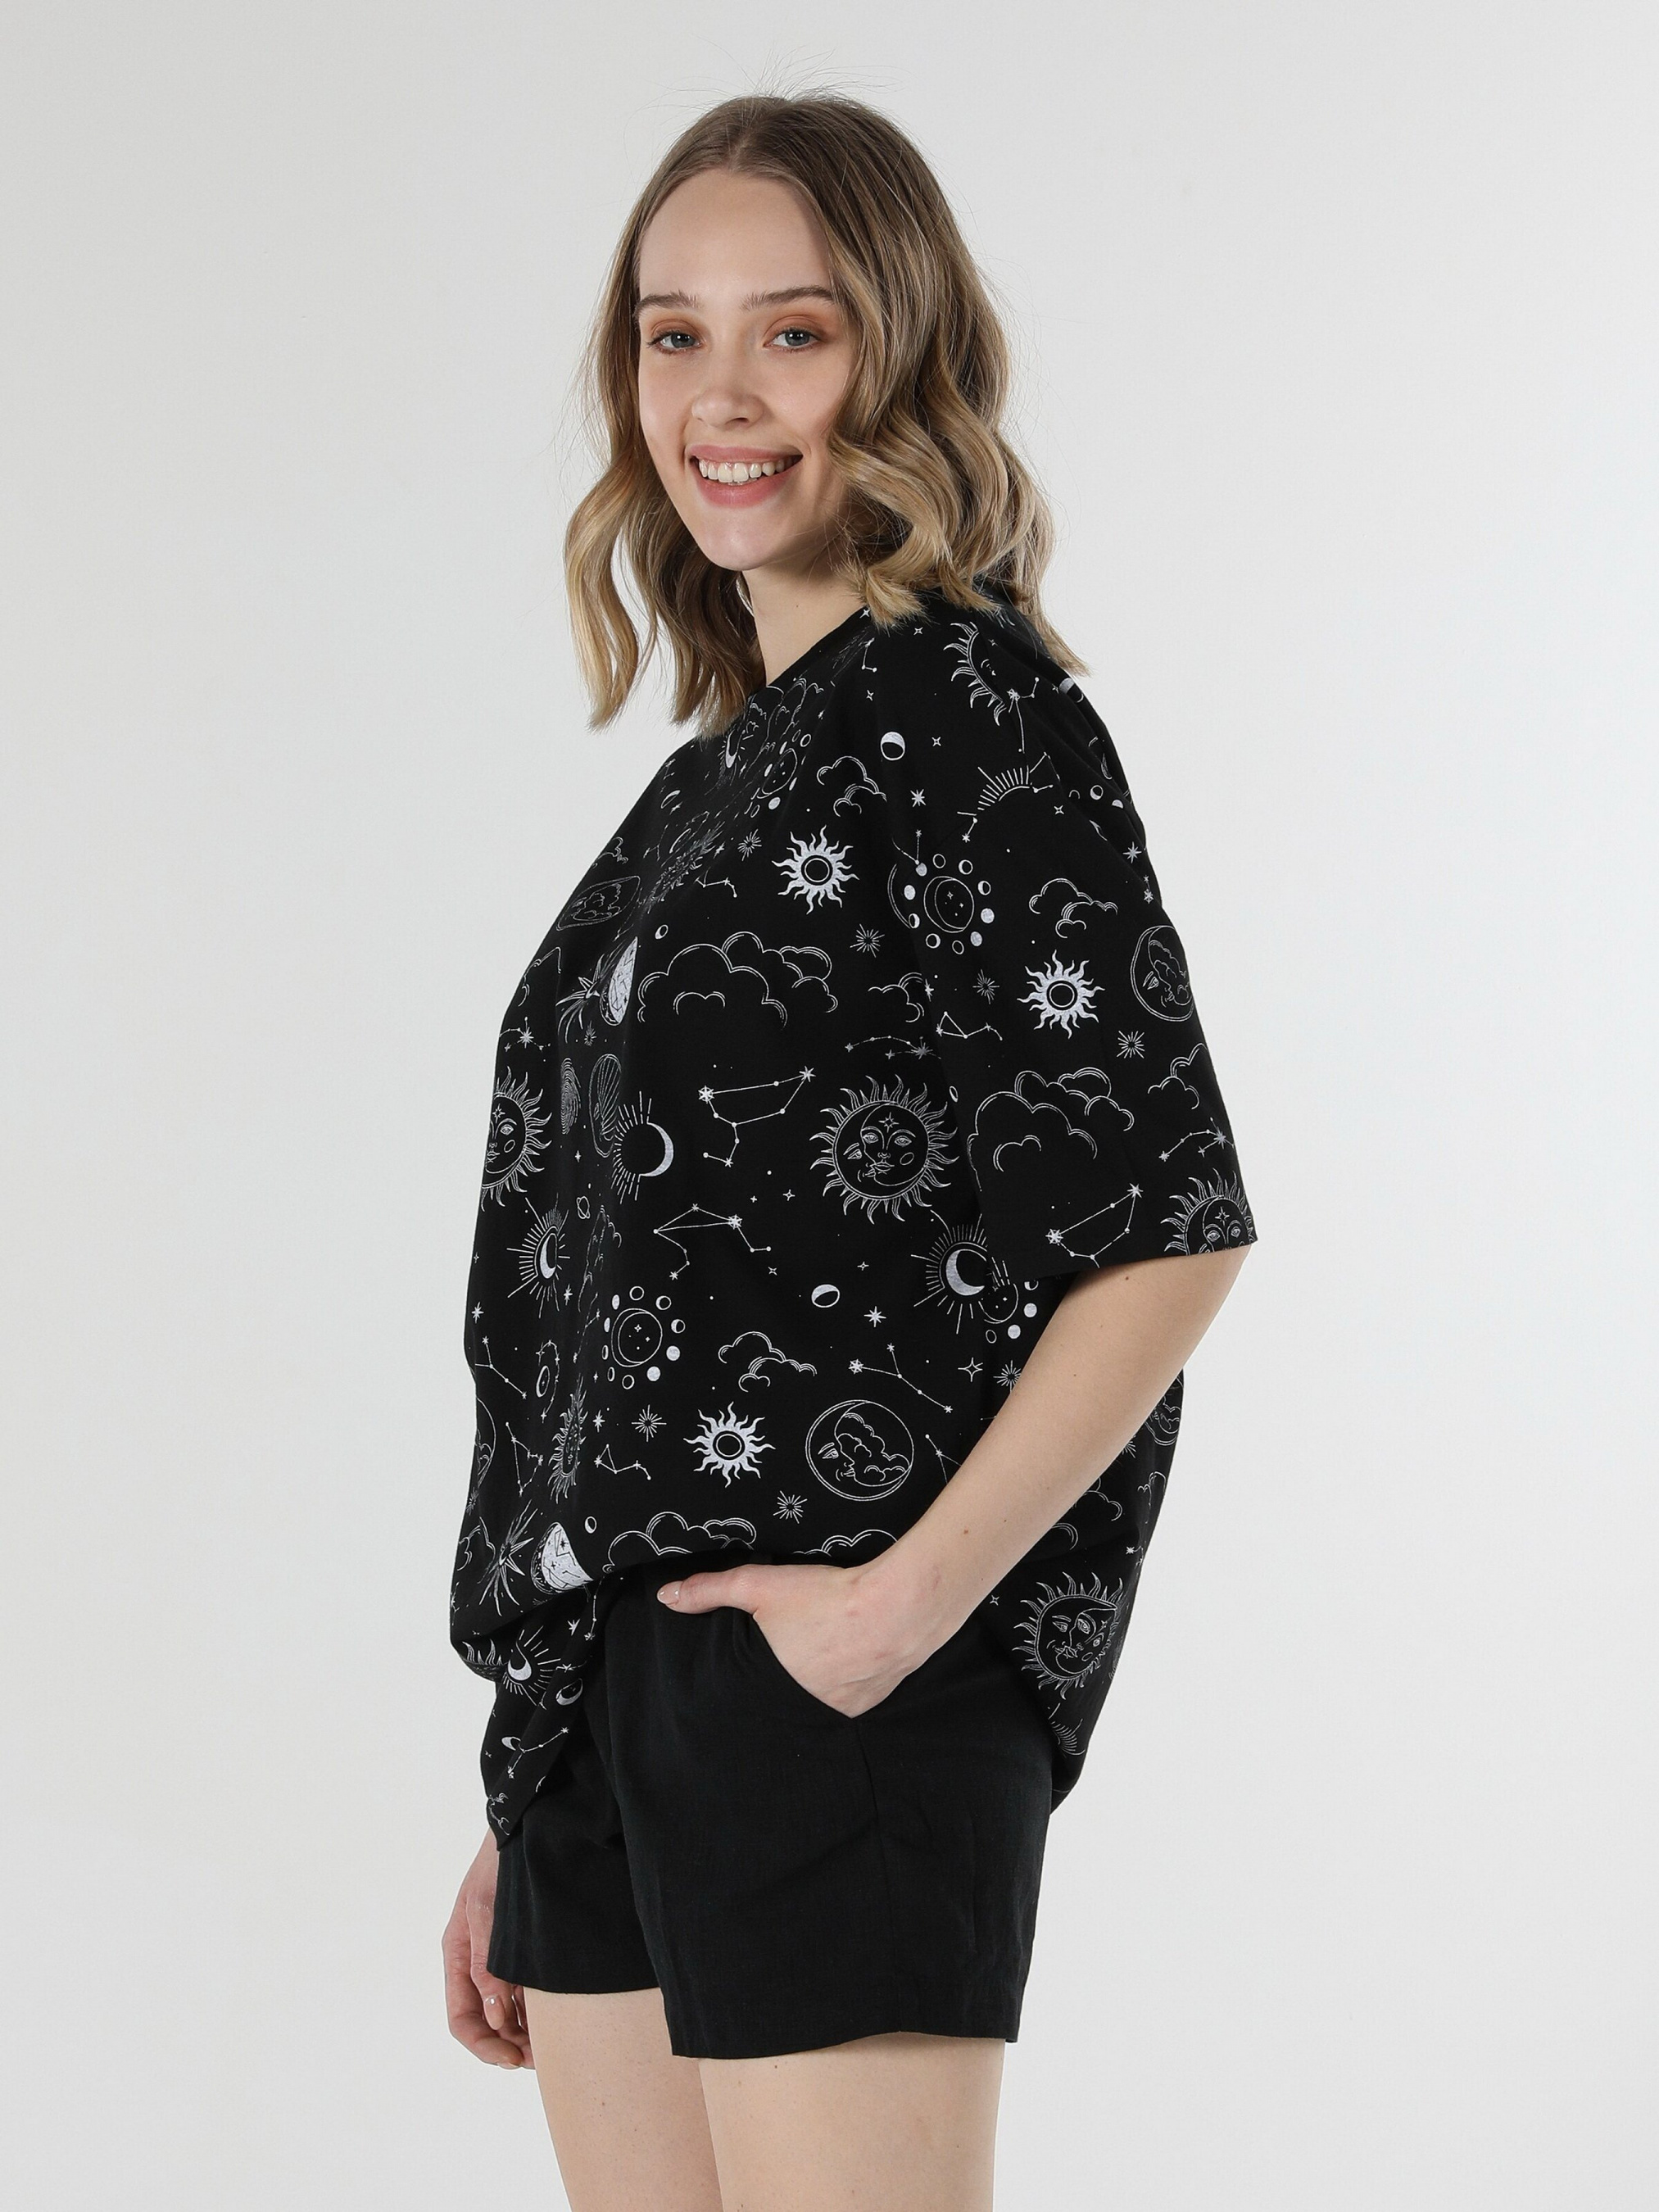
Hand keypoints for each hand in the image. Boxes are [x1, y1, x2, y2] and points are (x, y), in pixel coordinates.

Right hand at [442, 1832, 531, 2068]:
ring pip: (507, 2011)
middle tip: (540, 2058)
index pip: (462, 2019)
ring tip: (551, 2046)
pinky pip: (525, 1992)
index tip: (513, 2058)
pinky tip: (557, 2019)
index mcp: (457, 1955)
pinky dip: (536, 2011)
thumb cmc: (498, 1865)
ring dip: (524, 2033)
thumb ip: (486, 1962)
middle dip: (508, 2045)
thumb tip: (495, 2015)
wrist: (524, 1827)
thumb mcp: (486, 1910)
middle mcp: (475, 1963)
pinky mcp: (522, 1949)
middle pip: (485, 2021)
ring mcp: (499, 1957)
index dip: (484, 2045)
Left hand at [656, 1558, 945, 1716]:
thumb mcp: (761, 1586)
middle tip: (782, 1657)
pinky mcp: (867, 1705)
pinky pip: (844, 1700)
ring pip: (813, 1701)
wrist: (899, 1608)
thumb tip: (666, 1597)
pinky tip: (843, 1659)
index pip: (744, 1698)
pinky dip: (839, 1683)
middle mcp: (803, 1710)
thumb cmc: (826, 1597)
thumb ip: (710, 1590)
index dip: (742, 1685)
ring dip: (810, 1684)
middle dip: (776, 1684)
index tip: (742, 1674)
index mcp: (771, 1688)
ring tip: (813, 1657)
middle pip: (779, 1700)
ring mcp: (838, 1712)